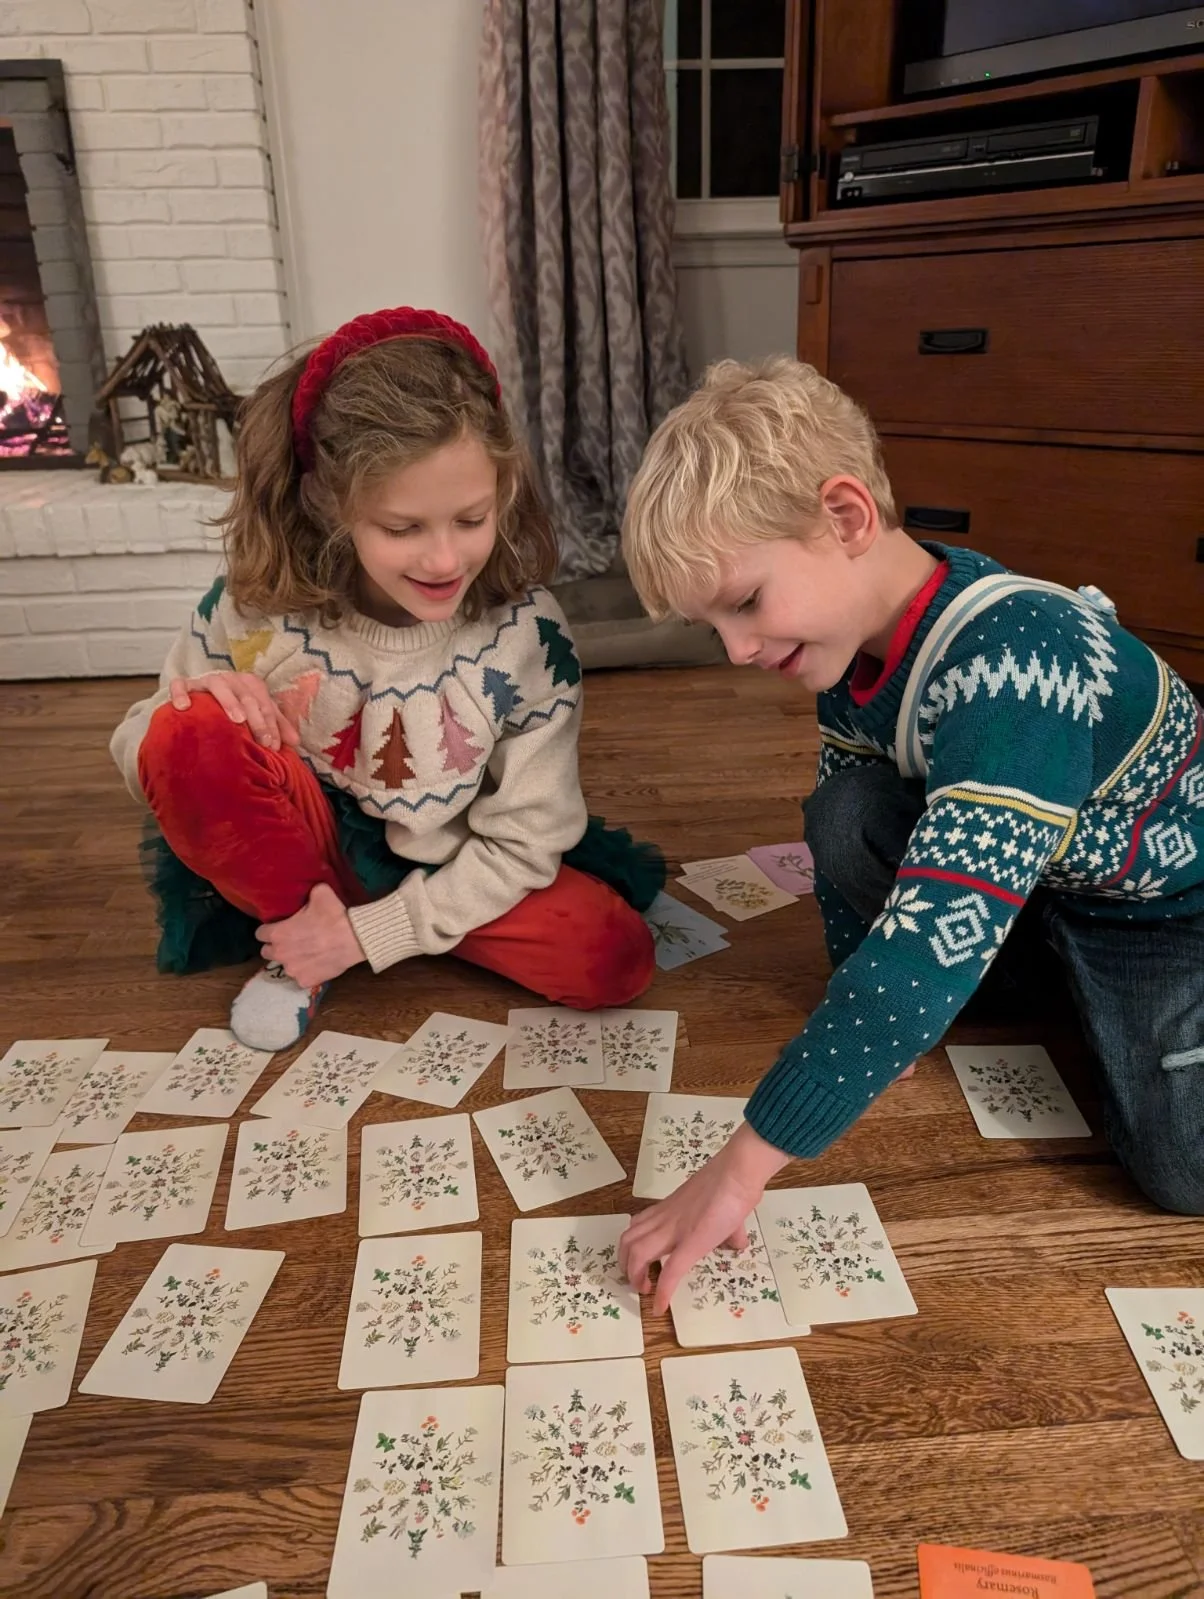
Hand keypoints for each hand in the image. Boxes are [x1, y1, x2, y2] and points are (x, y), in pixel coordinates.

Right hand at [170, 670, 298, 750]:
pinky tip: (183, 708)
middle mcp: (230, 678)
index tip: (274, 746)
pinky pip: (180, 685)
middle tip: (264, 741)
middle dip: (258, 719)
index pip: (264, 704)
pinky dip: (181, 693)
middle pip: (247, 696)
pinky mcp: (185, 684)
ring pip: (219, 686)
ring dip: (229, 702)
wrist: (201, 696)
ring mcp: (207, 680)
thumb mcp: (256, 714)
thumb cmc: (234, 708)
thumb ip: (275, 725)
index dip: (271, 725)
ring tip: (237, 720)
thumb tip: (296, 743)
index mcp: (250, 683)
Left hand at [256, 884, 365, 987]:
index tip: (279, 927)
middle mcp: (280, 954)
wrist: (354, 939)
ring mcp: (292, 970)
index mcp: (278, 933)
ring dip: (292, 960)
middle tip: (292, 941)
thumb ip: (308, 893)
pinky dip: (307, 972)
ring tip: (307, 953)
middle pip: (267, 952)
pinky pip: (301, 977)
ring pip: (285, 966)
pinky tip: (317, 964)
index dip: (269, 929)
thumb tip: (310, 891)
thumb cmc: (334, 916)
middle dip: (276, 946)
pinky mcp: (305, 981)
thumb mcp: (320, 893)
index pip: (260, 934)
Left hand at [618, 1121, 791, 1315]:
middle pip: (628, 1240)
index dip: (631, 1247)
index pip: (638, 1226)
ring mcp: (675, 1230)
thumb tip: (738, 1240)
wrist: (736, 1174)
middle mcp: (665, 1220)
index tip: (637, 1264)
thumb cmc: (732, 1186)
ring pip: (636, 1253)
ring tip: (644, 1289)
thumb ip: (728, 1228)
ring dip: (635, 1276)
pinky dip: (662, 1293)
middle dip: (625, 1264)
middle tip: (636, 1281)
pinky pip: (670, 1272)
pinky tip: (660, 1307)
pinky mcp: (691, 1244)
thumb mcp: (723, 1210)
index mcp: (670, 1211)